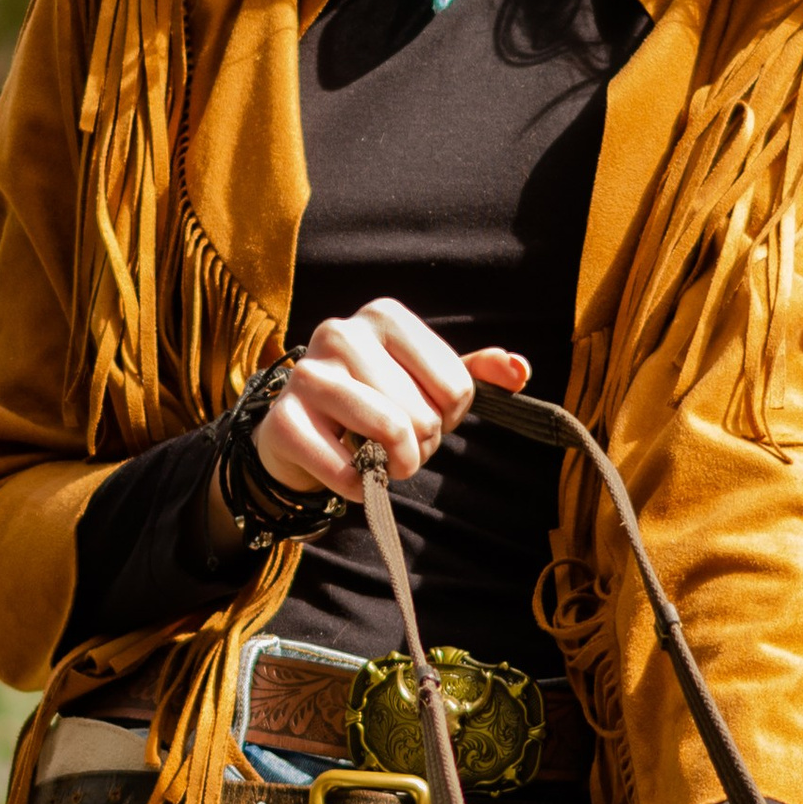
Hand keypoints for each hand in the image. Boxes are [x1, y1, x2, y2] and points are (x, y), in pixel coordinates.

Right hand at [254, 299, 528, 503]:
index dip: (450, 417)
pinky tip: (351, 474)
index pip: (458, 387)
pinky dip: (361, 488)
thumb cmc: (373, 401)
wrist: (297, 431)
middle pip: (424, 415)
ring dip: (395, 466)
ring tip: (381, 460)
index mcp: (384, 315)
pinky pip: (349, 472)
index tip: (423, 413)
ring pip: (389, 434)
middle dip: (421, 445)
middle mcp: (340, 332)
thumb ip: (475, 372)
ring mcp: (307, 375)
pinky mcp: (283, 421)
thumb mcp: (426, 381)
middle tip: (397, 443)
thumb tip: (519, 370)